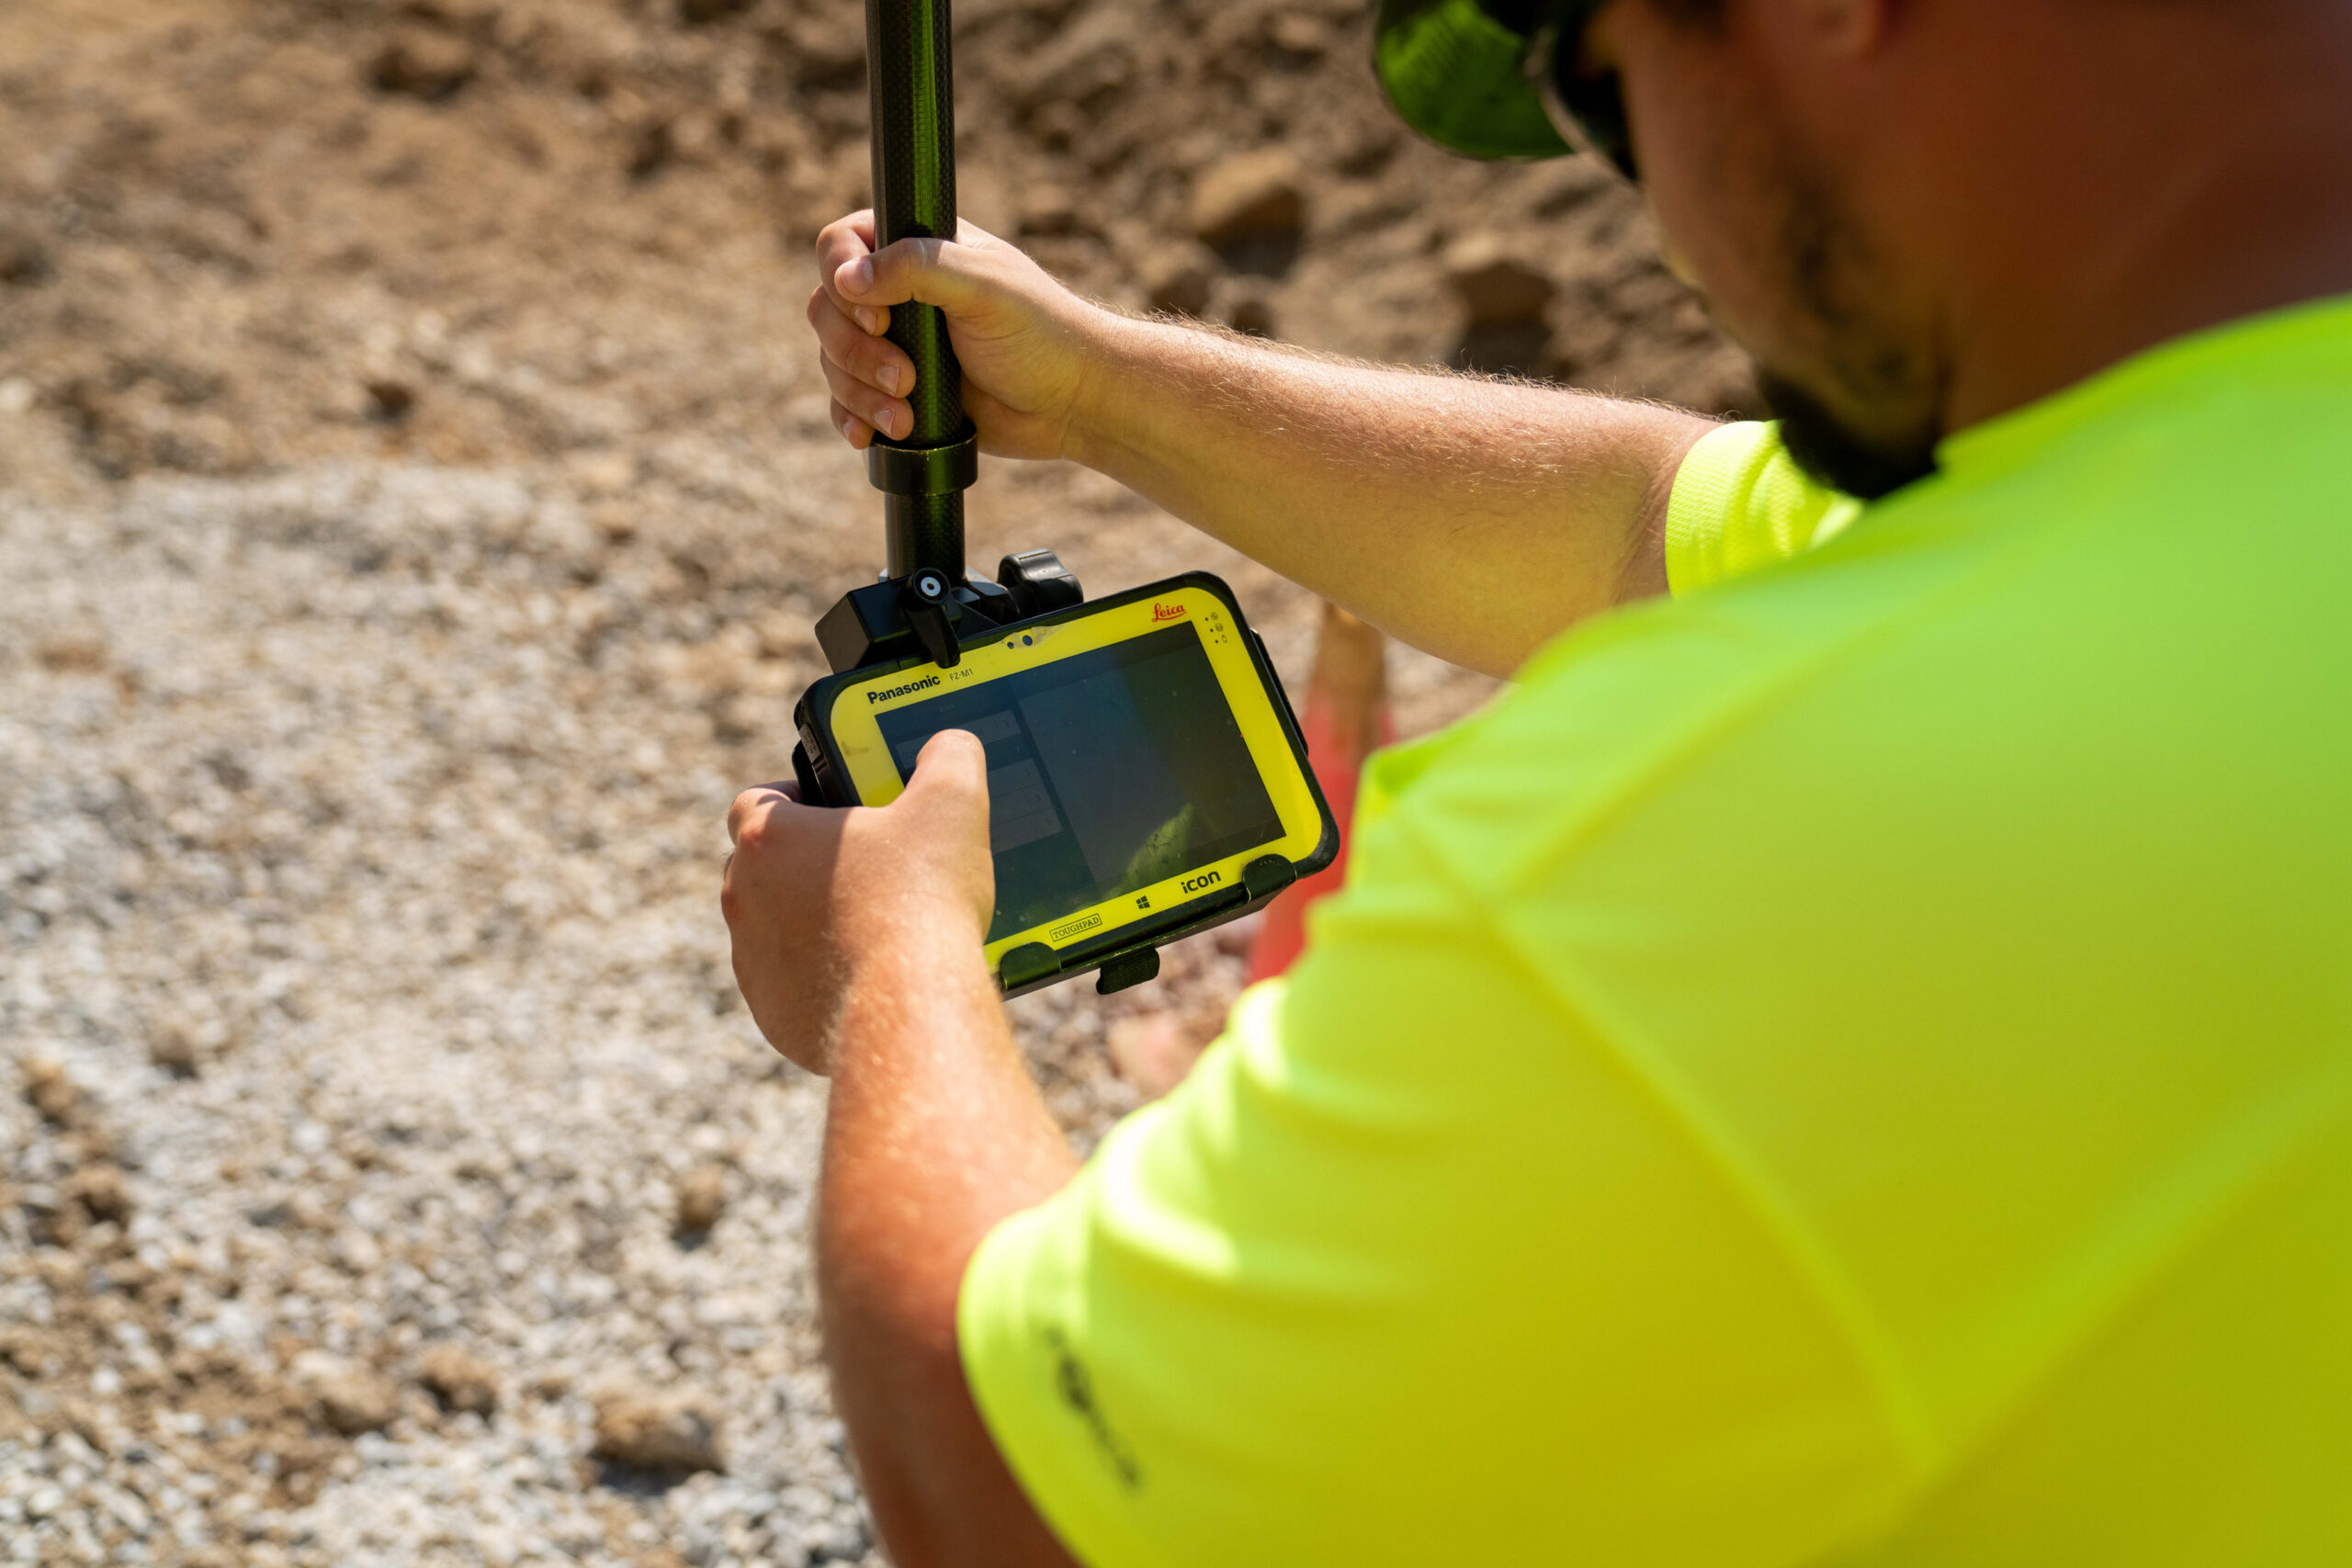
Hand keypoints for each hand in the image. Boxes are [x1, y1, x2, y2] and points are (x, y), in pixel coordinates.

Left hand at [721, 732, 995, 1074]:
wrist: (912, 1009)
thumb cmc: (921, 904)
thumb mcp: (952, 804)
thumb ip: (949, 757)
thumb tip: (949, 744)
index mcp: (769, 839)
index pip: (758, 799)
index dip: (798, 795)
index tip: (839, 808)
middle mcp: (744, 899)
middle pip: (765, 866)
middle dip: (809, 863)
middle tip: (869, 866)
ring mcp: (752, 962)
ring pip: (775, 927)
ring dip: (812, 921)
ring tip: (875, 923)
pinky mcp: (773, 1014)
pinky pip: (790, 985)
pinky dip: (822, 977)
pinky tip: (871, 973)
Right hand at [807, 212, 1106, 460]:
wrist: (1072, 404)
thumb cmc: (1041, 334)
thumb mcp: (983, 288)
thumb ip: (917, 269)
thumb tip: (848, 279)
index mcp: (916, 248)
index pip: (840, 245)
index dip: (842, 278)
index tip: (879, 317)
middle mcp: (897, 292)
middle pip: (827, 308)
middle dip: (854, 349)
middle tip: (905, 376)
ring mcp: (894, 344)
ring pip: (833, 359)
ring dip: (857, 391)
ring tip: (905, 416)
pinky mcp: (898, 392)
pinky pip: (847, 401)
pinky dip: (851, 417)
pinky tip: (867, 435)